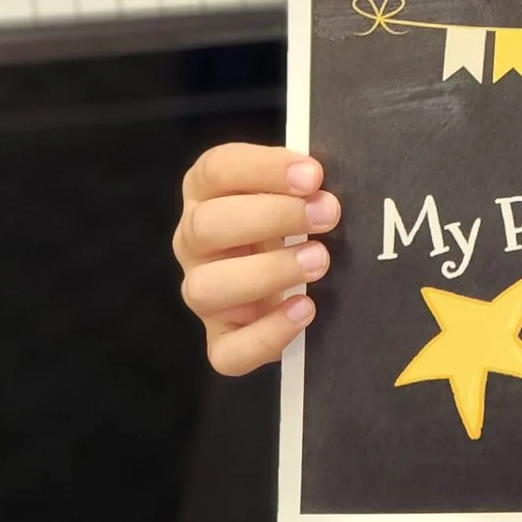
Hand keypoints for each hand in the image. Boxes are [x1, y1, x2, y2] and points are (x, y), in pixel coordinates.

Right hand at [174, 143, 342, 374]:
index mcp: (206, 193)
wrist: (290, 276)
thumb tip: (328, 182)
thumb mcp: (294, 192)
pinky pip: (228, 352)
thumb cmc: (293, 222)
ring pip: (206, 288)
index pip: (216, 169)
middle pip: (206, 225)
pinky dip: (268, 334)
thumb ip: (304, 182)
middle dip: (272, 217)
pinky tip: (305, 309)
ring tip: (319, 261)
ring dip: (267, 272)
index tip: (313, 175)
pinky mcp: (222, 338)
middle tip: (327, 215)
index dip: (264, 169)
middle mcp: (193, 242)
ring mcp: (202, 292)